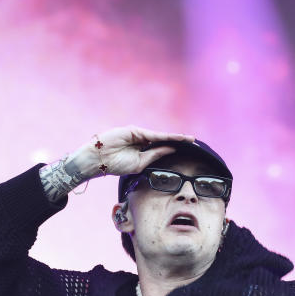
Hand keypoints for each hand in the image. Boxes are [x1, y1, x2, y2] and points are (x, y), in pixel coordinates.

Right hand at [72, 125, 193, 178]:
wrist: (99, 159)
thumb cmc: (116, 164)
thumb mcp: (139, 164)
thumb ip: (154, 155)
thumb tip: (171, 149)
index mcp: (143, 152)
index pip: (162, 149)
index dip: (175, 149)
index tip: (189, 151)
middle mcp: (142, 142)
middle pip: (164, 141)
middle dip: (179, 142)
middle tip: (195, 143)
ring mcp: (138, 135)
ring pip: (161, 137)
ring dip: (176, 138)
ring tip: (190, 140)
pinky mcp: (134, 131)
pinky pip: (153, 135)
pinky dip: (166, 137)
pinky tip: (177, 139)